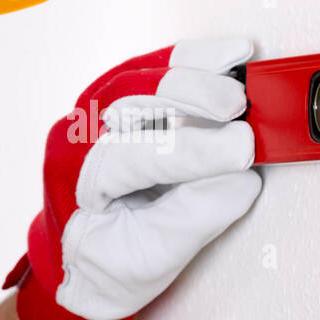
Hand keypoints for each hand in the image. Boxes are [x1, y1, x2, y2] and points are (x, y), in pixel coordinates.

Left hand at [2, 39, 261, 319]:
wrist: (80, 259)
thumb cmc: (107, 264)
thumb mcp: (146, 261)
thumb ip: (189, 221)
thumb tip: (240, 180)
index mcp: (77, 179)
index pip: (135, 156)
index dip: (194, 152)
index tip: (242, 154)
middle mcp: (79, 134)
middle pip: (132, 99)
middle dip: (193, 101)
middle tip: (241, 117)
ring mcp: (96, 109)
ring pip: (144, 75)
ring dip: (197, 77)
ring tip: (240, 92)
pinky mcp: (121, 96)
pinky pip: (157, 66)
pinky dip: (196, 59)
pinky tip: (232, 55)